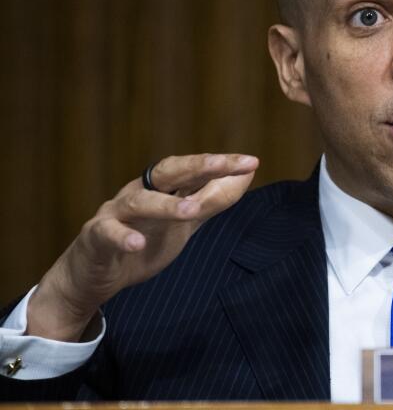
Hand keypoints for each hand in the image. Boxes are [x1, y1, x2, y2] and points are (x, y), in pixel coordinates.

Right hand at [26, 153, 258, 341]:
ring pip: (139, 202)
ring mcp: (115, 213)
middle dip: (197, 166)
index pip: (193, 169)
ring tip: (190, 210)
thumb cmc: (144, 240)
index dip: (220, 164)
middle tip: (223, 164)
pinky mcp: (95, 237)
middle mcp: (139, 192)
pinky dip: (122, 237)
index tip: (251, 162)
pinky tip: (137, 244)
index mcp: (161, 187)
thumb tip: (247, 175)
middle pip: (167, 172)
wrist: (96, 275)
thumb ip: (213, 200)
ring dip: (165, 205)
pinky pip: (108, 233)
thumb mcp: (185, 222)